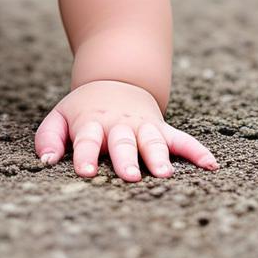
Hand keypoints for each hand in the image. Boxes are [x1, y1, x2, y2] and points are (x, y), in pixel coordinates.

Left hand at [34, 79, 218, 181]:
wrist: (114, 81)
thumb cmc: (83, 110)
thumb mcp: (60, 117)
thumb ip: (49, 138)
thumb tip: (47, 161)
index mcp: (91, 123)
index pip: (88, 140)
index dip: (86, 155)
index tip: (85, 171)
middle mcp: (119, 125)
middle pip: (123, 142)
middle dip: (126, 159)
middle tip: (130, 177)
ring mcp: (142, 126)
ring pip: (153, 140)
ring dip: (159, 156)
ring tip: (165, 174)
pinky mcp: (162, 129)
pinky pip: (182, 139)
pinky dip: (196, 150)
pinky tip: (211, 165)